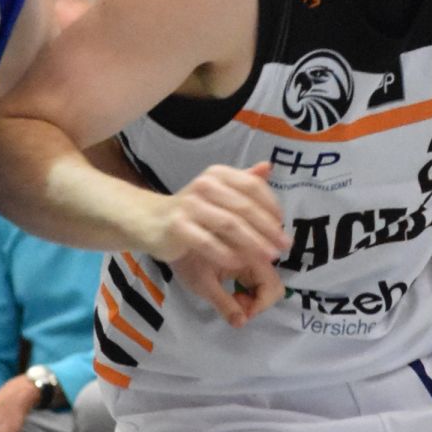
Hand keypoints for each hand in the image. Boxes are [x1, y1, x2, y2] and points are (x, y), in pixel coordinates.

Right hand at [156, 162, 287, 328]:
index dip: (271, 206)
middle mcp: (204, 185)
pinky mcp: (177, 226)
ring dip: (254, 243)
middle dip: (268, 229)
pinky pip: (207, 242)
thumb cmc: (189, 209)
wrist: (148, 219)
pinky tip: (239, 264)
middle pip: (245, 207)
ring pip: (230, 225)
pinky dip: (226, 254)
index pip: (253, 186)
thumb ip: (242, 180)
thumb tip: (268, 166)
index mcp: (217, 174)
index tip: (282, 225)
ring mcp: (189, 205)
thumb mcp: (216, 191)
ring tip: (268, 257)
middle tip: (284, 246)